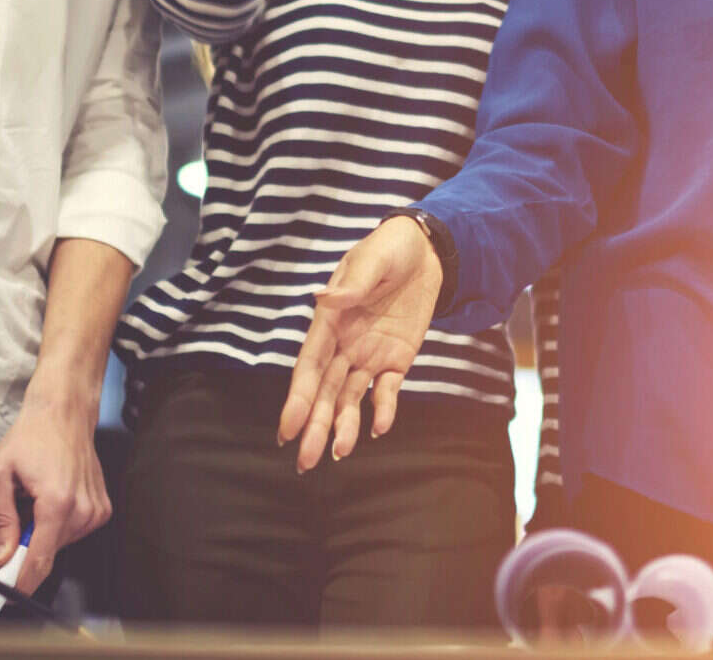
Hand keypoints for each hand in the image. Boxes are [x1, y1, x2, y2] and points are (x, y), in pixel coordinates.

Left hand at [0, 388, 108, 592]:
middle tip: (13, 523)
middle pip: (48, 554)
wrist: (65, 412)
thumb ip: (0, 519)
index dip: (19, 583)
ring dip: (42, 533)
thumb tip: (2, 556)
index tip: (3, 596)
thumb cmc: (33, 435)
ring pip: (60, 544)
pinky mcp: (102, 507)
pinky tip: (52, 498)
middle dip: (25, 550)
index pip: (39, 561)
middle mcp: (82, 509)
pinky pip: (74, 532)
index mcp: (57, 502)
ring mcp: (96, 509)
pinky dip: (58, 524)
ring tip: (34, 501)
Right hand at [279, 216, 443, 472]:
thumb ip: (353, 284)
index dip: (297, 398)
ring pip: (350, 398)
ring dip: (344, 425)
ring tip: (339, 452)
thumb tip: (324, 297)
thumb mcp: (372, 260)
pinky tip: (379, 428)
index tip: (287, 429)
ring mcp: (369, 355)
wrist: (425, 251)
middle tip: (305, 461)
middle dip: (314, 425)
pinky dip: (384, 408)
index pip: (309, 366)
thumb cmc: (388, 250)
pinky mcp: (397, 359)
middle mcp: (344, 345)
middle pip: (324, 391)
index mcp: (329, 323)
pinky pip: (387, 390)